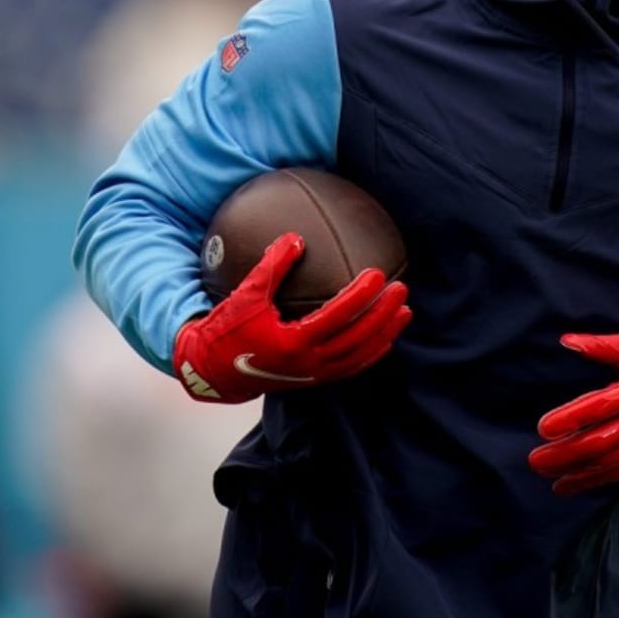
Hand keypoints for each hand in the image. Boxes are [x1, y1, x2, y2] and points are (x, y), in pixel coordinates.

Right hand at [173, 231, 411, 402]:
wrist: (214, 371)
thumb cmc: (228, 329)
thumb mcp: (245, 295)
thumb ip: (271, 267)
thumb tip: (296, 238)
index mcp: (294, 342)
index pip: (338, 315)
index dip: (361, 295)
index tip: (378, 274)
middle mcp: (309, 362)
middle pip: (358, 338)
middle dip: (383, 314)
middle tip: (401, 289)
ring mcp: (314, 375)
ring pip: (360, 356)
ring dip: (384, 333)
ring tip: (404, 312)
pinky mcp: (314, 380)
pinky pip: (351, 367)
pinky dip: (371, 352)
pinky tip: (384, 337)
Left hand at [528, 333, 618, 494]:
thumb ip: (601, 346)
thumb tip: (567, 342)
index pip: (597, 409)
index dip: (569, 419)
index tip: (543, 428)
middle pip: (598, 444)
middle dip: (565, 454)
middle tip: (535, 460)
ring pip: (607, 463)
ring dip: (576, 473)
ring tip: (548, 477)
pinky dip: (595, 480)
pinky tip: (572, 485)